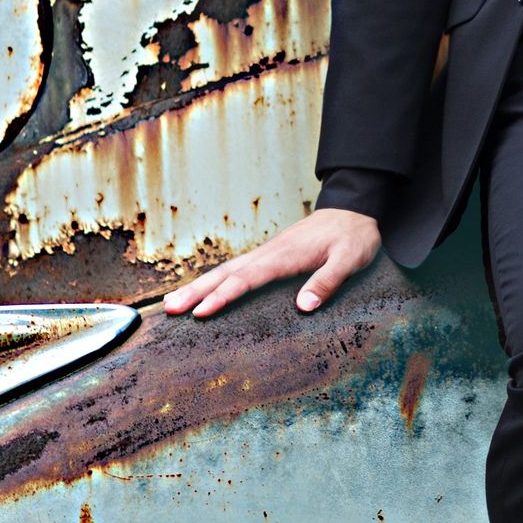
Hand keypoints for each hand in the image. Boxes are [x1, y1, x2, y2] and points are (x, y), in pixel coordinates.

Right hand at [163, 208, 382, 319]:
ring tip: (173, 304)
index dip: (222, 297)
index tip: (200, 313)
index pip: (247, 279)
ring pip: (226, 271)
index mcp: (285, 256)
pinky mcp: (270, 256)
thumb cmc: (353, 237)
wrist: (353, 209)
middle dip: (196, 291)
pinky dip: (215, 281)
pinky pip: (236, 270)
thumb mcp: (350, 260)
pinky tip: (204, 292)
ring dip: (199, 286)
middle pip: (226, 274)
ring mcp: (267, 253)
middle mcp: (269, 253)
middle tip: (169, 310)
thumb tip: (303, 307)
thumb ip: (328, 281)